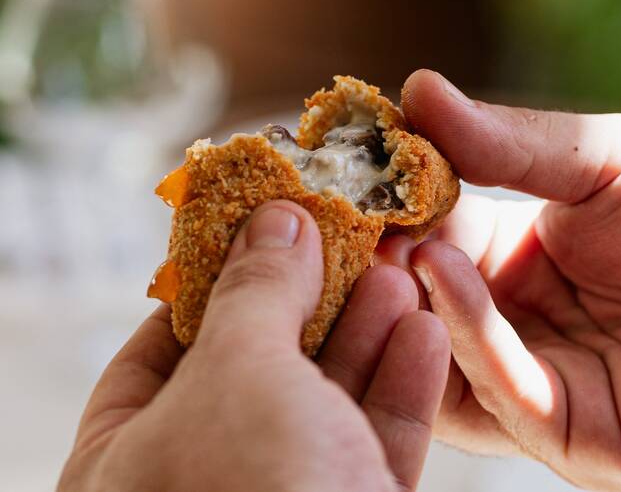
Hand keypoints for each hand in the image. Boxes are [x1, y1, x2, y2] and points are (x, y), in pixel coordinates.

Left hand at [59, 201, 449, 491]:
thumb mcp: (239, 372)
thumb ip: (256, 289)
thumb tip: (275, 220)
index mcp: (129, 456)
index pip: (160, 344)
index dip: (214, 277)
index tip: (264, 227)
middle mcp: (202, 478)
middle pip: (258, 364)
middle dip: (310, 296)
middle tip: (346, 240)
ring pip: (327, 401)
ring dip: (367, 331)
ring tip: (398, 273)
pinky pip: (374, 441)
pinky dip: (402, 384)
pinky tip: (425, 331)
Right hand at [376, 70, 620, 490]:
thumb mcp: (598, 160)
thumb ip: (504, 142)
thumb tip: (414, 90)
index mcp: (507, 268)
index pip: (420, 245)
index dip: (383, 215)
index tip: (341, 175)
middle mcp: (509, 331)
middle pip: (413, 316)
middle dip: (375, 272)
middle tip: (336, 221)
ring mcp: (534, 387)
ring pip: (438, 365)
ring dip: (406, 306)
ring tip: (387, 245)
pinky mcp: (571, 435)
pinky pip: (500, 392)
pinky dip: (465, 334)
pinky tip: (439, 272)